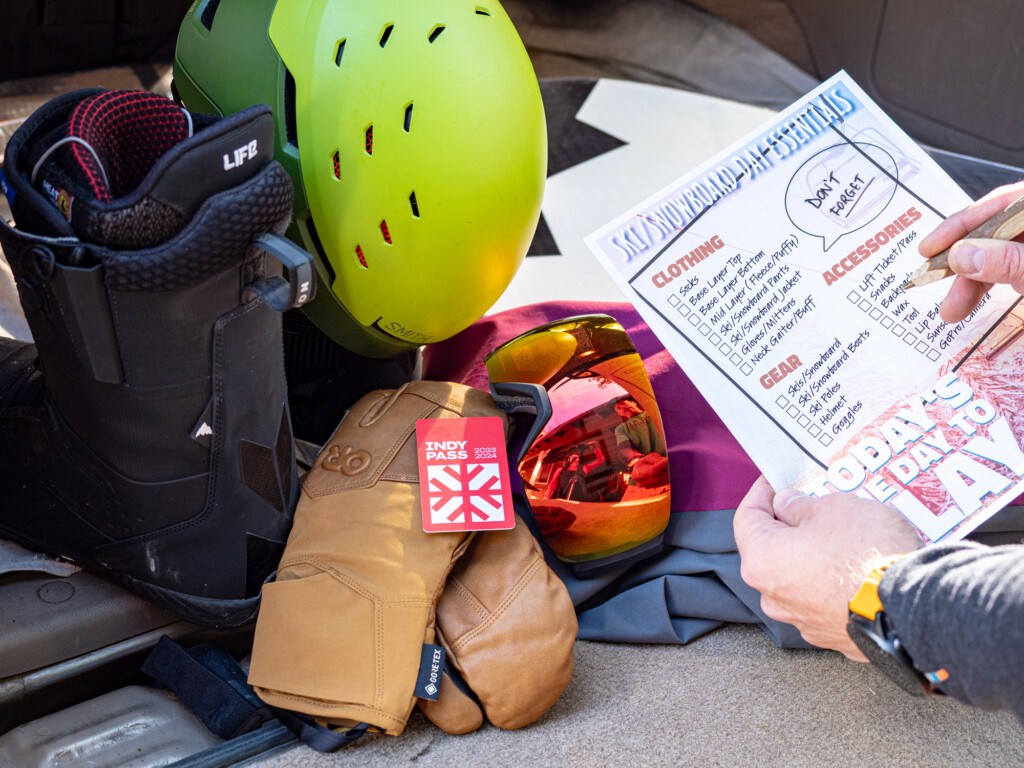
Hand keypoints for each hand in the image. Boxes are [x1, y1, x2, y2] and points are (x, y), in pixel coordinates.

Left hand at [733, 476, 921, 659]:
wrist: (914, 609)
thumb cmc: (867, 552)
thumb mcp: (833, 509)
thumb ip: (800, 505)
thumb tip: (787, 505)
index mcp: (762, 561)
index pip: (747, 518)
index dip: (761, 492)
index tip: (776, 479)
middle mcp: (772, 596)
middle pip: (770, 549)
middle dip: (788, 523)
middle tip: (810, 502)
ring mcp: (801, 620)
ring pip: (796, 576)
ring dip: (809, 553)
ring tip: (838, 532)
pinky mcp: (829, 634)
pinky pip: (820, 598)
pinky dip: (828, 580)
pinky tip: (851, 564)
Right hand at [918, 181, 1023, 322]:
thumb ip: (1006, 261)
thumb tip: (961, 255)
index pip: (1000, 204)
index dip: (960, 225)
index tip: (930, 247)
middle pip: (994, 232)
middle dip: (962, 261)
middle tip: (932, 280)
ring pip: (998, 254)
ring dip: (971, 282)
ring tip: (951, 310)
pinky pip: (1007, 268)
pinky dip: (987, 286)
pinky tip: (970, 301)